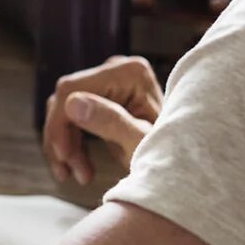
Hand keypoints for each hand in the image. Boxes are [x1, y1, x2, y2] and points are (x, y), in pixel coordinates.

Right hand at [42, 55, 162, 184]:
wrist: (184, 167)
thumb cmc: (170, 157)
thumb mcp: (140, 144)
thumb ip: (111, 122)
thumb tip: (71, 104)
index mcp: (130, 73)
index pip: (73, 89)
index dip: (60, 123)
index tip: (64, 157)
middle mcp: (117, 68)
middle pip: (66, 99)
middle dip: (62, 138)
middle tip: (68, 173)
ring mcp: (109, 80)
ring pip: (64, 110)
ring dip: (64, 145)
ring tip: (76, 175)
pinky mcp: (104, 95)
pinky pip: (72, 116)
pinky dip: (70, 143)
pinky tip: (77, 168)